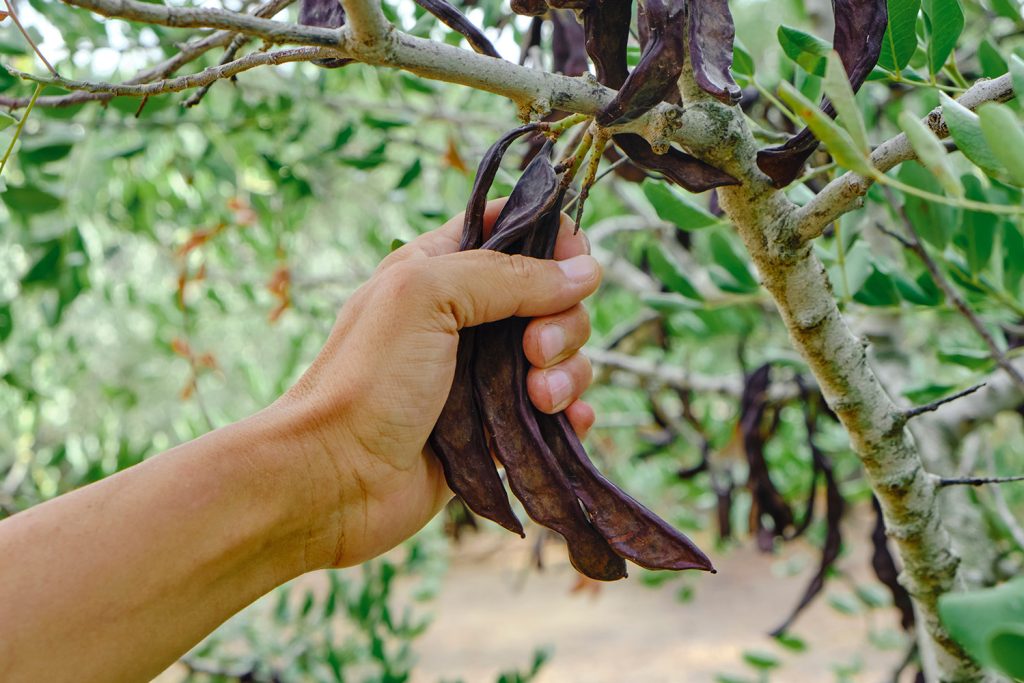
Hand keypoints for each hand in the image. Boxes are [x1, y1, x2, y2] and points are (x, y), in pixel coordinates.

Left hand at [276, 198, 601, 568]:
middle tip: (535, 351)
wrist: (335, 480)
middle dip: (562, 321)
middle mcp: (464, 317)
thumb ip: (507, 275)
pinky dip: (571, 411)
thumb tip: (585, 270)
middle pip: (549, 296)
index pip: (511, 228)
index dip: (552, 238)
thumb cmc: (368, 380)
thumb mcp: (428, 297)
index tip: (574, 263)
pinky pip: (555, 409)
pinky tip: (568, 421)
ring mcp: (482, 376)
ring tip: (540, 399)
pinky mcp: (495, 429)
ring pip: (558, 355)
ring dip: (568, 373)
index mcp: (439, 269)